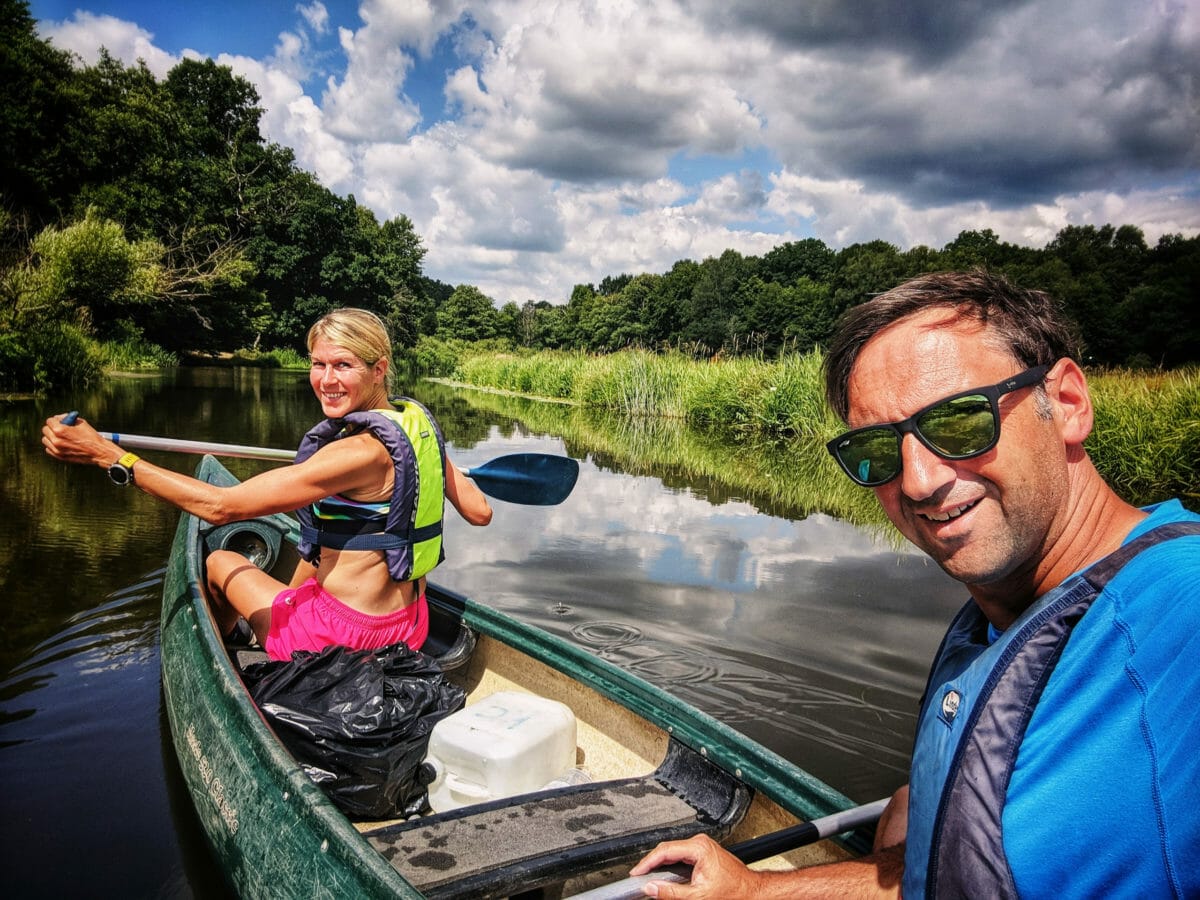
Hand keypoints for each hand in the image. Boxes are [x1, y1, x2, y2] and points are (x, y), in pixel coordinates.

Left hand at [42, 413, 117, 467]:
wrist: (98, 451)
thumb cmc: (91, 436)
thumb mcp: (80, 423)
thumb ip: (67, 419)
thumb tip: (58, 418)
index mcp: (60, 430)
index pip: (49, 421)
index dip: (55, 420)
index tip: (59, 421)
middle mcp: (56, 440)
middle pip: (45, 430)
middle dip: (52, 427)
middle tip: (59, 428)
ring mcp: (56, 449)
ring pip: (45, 440)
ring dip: (51, 437)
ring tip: (60, 437)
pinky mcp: (59, 456)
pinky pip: (48, 449)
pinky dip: (53, 446)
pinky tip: (61, 444)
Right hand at [629, 834, 761, 897]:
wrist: (751, 892)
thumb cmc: (733, 891)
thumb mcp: (698, 897)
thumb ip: (671, 893)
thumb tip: (651, 888)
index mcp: (698, 848)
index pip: (664, 851)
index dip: (647, 863)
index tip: (636, 873)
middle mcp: (700, 842)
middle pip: (667, 849)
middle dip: (651, 863)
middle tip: (639, 877)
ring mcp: (702, 845)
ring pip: (673, 852)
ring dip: (661, 864)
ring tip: (649, 876)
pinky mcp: (704, 851)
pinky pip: (681, 855)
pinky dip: (671, 865)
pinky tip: (665, 875)